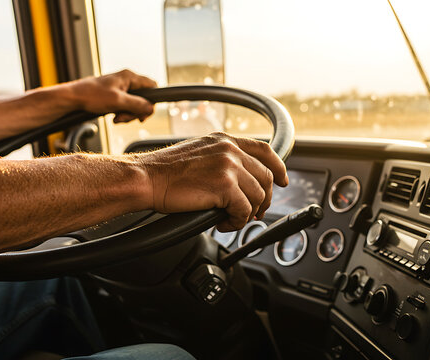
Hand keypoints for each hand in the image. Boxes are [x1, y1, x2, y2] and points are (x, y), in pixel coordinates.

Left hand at [68, 69, 156, 122]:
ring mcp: (121, 87)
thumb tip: (151, 108)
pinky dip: (121, 113)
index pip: (152, 86)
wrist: (73, 98)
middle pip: (143, 98)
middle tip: (126, 118)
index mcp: (129, 76)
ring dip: (128, 114)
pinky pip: (125, 106)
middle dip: (136, 111)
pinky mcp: (115, 95)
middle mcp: (126, 80)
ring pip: (134, 104)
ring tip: (117, 118)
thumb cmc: (92, 95)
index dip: (152, 101)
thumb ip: (137, 104)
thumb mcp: (118, 101)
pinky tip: (114, 116)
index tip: (144, 112)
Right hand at [136, 132, 288, 231]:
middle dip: (264, 199)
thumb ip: (220, 159)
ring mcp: (229, 166)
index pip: (264, 150)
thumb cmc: (165, 172)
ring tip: (231, 219)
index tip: (282, 180)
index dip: (278, 167)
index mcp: (224, 141)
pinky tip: (223, 223)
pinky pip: (244, 210)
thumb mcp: (198, 154)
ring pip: (257, 196)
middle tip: (253, 212)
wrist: (147, 178)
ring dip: (248, 213)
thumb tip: (237, 179)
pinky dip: (237, 222)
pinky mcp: (224, 186)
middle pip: (266, 177)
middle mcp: (230, 150)